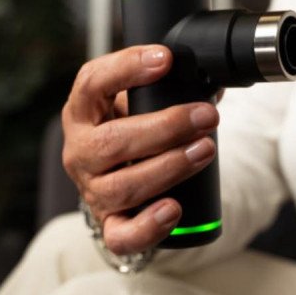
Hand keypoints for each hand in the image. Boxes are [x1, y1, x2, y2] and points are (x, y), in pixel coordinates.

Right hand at [61, 45, 218, 254]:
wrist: (118, 178)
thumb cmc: (131, 131)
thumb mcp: (138, 104)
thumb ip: (167, 88)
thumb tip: (215, 77)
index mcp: (83, 112)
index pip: (92, 82)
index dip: (126, 67)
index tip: (166, 59)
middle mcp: (80, 151)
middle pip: (113, 141)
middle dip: (167, 127)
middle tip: (206, 117)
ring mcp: (92, 190)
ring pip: (124, 186)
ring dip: (170, 167)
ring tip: (205, 150)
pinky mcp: (109, 224)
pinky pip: (122, 235)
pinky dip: (148, 225)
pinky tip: (173, 209)